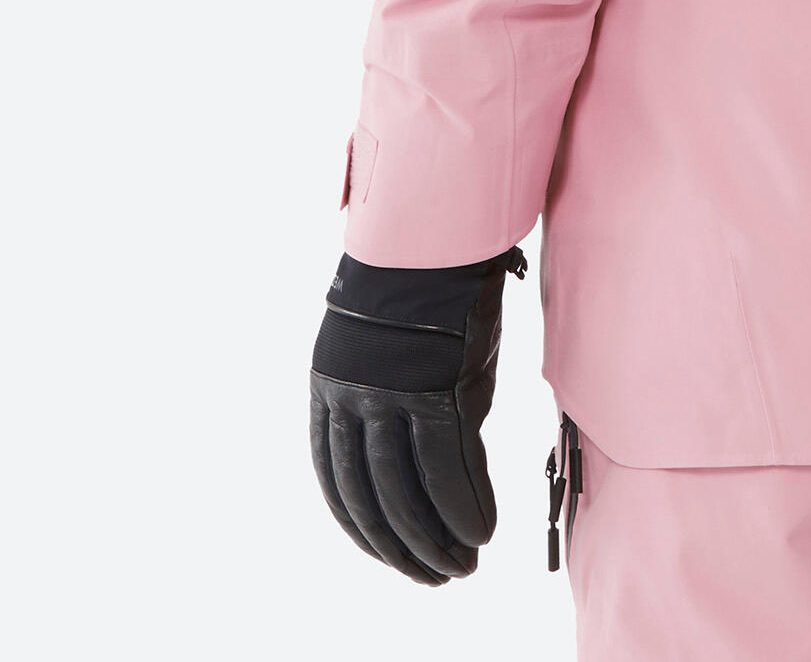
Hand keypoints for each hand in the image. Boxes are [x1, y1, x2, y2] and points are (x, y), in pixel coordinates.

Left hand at [308, 246, 525, 581]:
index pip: (338, 486)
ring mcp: (391, 399)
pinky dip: (465, 508)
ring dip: (435, 540)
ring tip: (461, 567)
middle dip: (401, 547)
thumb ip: (404, 407)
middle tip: (434, 577)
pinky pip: (447, 468)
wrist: (437, 233)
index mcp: (330, 396)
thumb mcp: (396, 352)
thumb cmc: (425, 286)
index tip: (392, 557)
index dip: (365, 530)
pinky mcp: (435, 391)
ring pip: (406, 493)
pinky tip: (481, 533)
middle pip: (371, 498)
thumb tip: (437, 461)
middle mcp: (351, 404)